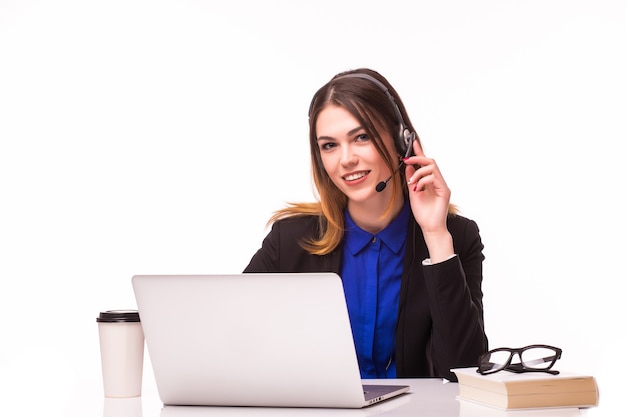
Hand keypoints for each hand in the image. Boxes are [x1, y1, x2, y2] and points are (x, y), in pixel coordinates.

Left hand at [404, 141, 453, 261]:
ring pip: (432, 167)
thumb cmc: (423, 213)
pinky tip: (417, 189)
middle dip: (417, 158)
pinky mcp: (444, 191)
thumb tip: (408, 167)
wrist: (430, 227)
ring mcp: (442, 186)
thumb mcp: (413, 193)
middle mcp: (437, 181)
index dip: (419, 152)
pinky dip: (423, 181)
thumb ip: (412, 179)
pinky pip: (433, 178)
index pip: (425, 163)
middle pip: (430, 161)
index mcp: (430, 181)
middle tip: (406, 160)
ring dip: (418, 173)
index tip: (412, 142)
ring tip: (412, 183)